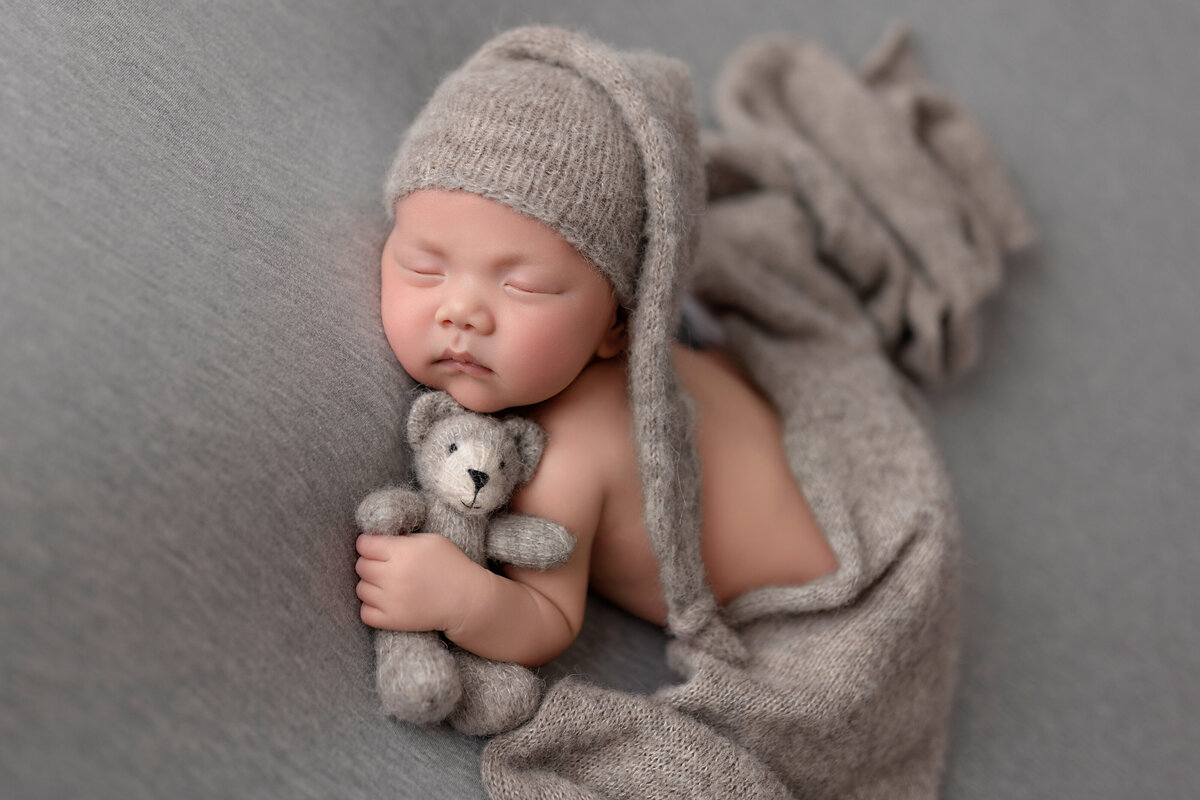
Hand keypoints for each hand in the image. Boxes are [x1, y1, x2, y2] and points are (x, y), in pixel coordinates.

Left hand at [355, 533, 485, 633]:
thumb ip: (402, 538)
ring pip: (360, 589)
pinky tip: (386, 601)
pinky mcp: (392, 620)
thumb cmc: (451, 566)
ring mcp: (391, 600)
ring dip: (371, 585)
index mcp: (402, 552)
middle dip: (371, 563)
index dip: (369, 544)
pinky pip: (364, 612)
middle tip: (386, 566)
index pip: (364, 544)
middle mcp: (393, 576)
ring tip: (388, 584)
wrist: (467, 601)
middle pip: (361, 566)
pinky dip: (371, 607)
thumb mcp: (431, 540)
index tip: (377, 547)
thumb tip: (377, 539)